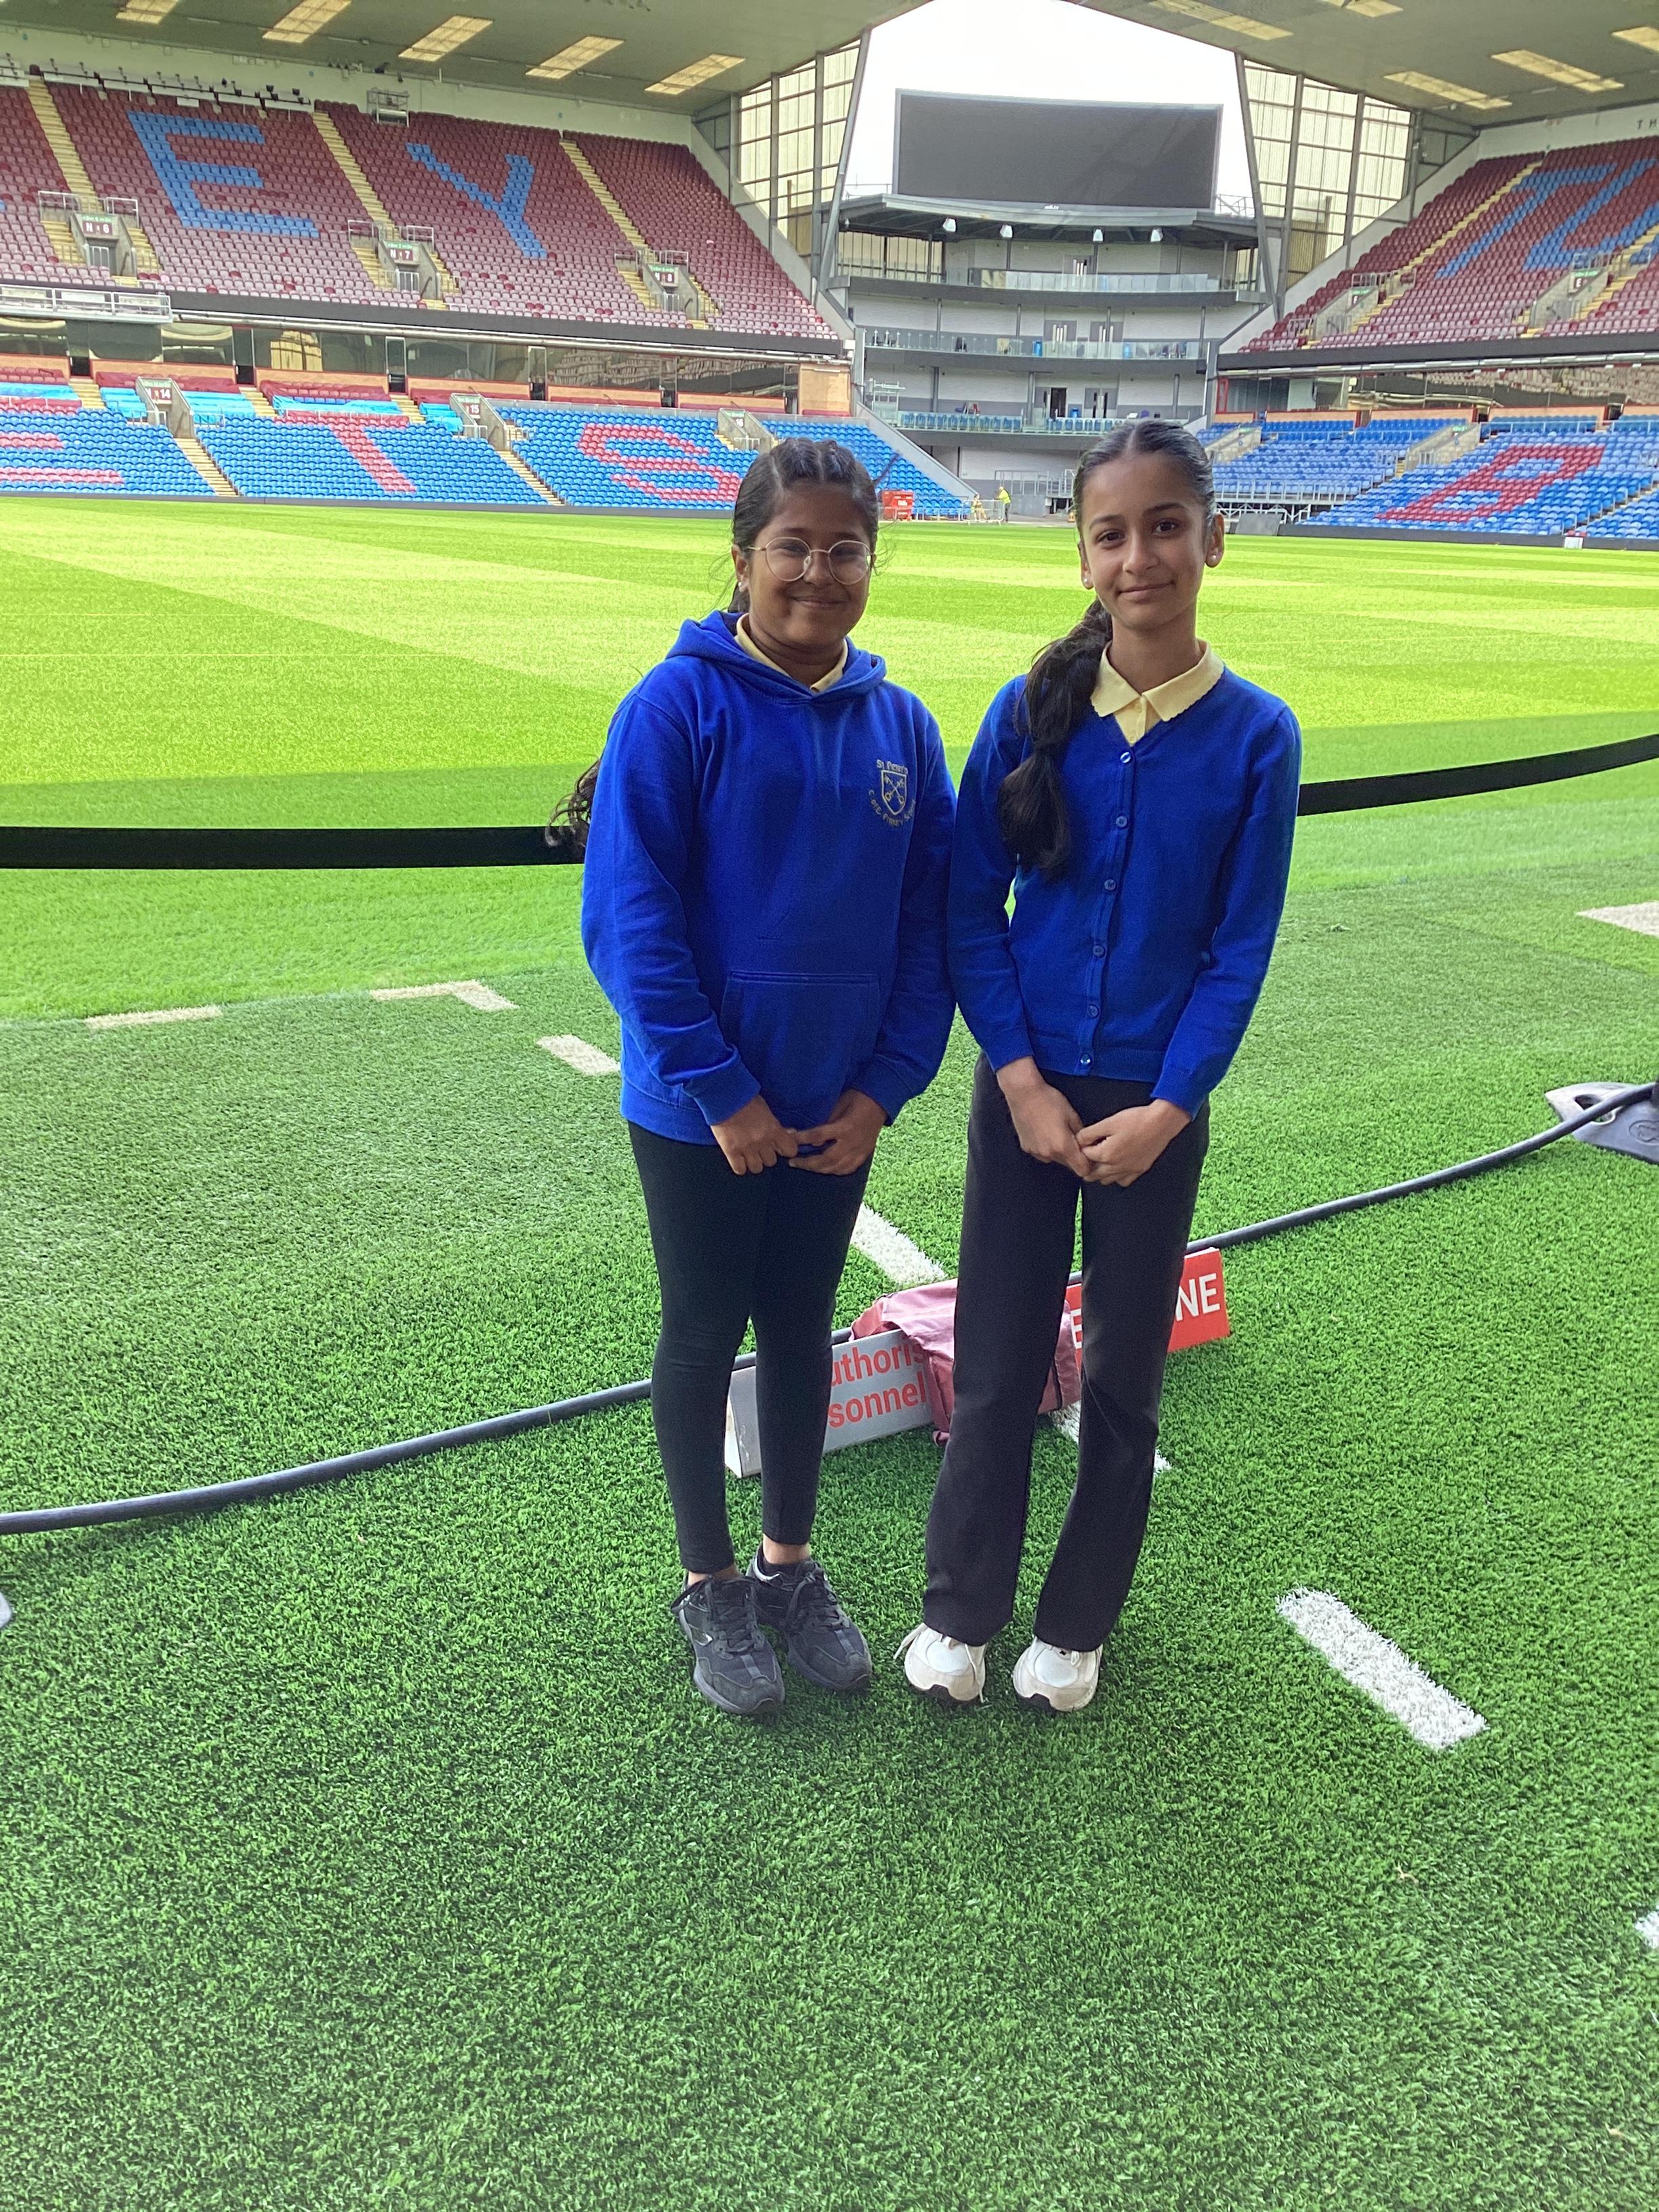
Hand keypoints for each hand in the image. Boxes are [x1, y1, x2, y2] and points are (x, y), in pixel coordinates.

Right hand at [710, 1095, 797, 1175]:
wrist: (724, 1095)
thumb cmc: (745, 1098)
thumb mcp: (766, 1109)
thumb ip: (776, 1125)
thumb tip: (789, 1133)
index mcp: (773, 1129)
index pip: (790, 1150)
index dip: (785, 1150)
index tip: (780, 1148)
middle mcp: (762, 1141)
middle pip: (771, 1161)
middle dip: (766, 1155)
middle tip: (760, 1148)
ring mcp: (746, 1148)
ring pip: (757, 1168)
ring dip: (753, 1162)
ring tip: (748, 1154)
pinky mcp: (731, 1151)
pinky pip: (740, 1169)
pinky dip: (740, 1166)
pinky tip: (738, 1159)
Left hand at [787, 1089, 885, 1175]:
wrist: (882, 1101)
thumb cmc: (858, 1098)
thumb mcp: (839, 1103)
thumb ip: (826, 1122)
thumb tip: (810, 1138)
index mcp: (845, 1127)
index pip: (818, 1136)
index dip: (802, 1140)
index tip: (789, 1141)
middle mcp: (852, 1142)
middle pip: (827, 1159)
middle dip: (808, 1163)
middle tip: (793, 1162)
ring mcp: (860, 1151)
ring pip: (837, 1167)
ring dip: (819, 1169)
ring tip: (806, 1166)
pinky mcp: (865, 1154)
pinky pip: (849, 1169)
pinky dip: (835, 1171)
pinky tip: (826, 1169)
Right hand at [997, 1058, 1088, 1176]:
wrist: (1023, 1092)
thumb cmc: (1049, 1100)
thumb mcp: (1072, 1115)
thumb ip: (1082, 1135)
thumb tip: (1086, 1144)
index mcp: (1063, 1147)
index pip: (1082, 1170)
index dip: (1089, 1164)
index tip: (1089, 1154)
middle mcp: (1049, 1154)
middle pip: (1068, 1165)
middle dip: (1074, 1156)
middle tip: (1073, 1138)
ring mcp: (1036, 1152)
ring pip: (1055, 1159)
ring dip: (1059, 1151)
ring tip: (1056, 1131)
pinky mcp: (1026, 1147)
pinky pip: (1042, 1153)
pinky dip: (1046, 1147)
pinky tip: (1044, 1131)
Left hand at [1078, 1100, 1190, 1186]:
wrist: (1162, 1122)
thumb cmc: (1137, 1120)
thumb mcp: (1109, 1122)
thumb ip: (1090, 1133)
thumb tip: (1079, 1139)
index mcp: (1106, 1154)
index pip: (1085, 1156)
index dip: (1083, 1148)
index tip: (1084, 1142)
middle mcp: (1116, 1166)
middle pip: (1093, 1174)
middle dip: (1087, 1165)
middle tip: (1087, 1155)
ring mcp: (1129, 1170)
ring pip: (1107, 1180)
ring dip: (1100, 1174)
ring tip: (1099, 1161)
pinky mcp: (1140, 1170)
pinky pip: (1123, 1181)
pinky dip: (1117, 1177)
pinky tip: (1116, 1167)